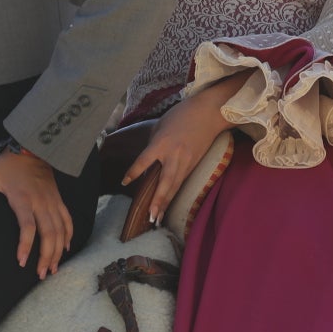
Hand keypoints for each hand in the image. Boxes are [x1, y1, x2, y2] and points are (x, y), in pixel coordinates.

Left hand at [0, 149, 73, 278]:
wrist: (33, 146)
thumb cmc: (7, 163)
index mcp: (22, 198)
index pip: (27, 225)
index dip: (25, 245)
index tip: (22, 262)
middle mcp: (40, 202)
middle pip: (48, 233)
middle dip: (46, 256)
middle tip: (40, 274)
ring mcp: (51, 202)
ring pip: (60, 230)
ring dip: (58, 251)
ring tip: (52, 269)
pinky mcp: (58, 199)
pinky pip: (67, 220)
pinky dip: (68, 235)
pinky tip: (66, 249)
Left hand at [122, 88, 230, 227]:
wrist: (208, 113)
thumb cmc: (182, 115)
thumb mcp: (160, 126)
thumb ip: (153, 144)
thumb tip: (148, 159)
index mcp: (162, 143)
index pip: (144, 161)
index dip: (133, 172)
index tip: (124, 182)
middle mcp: (174, 155)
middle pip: (165, 182)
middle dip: (158, 200)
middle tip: (150, 216)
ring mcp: (186, 162)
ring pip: (174, 186)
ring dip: (166, 203)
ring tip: (157, 218)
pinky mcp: (193, 164)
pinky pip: (181, 181)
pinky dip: (174, 194)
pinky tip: (167, 204)